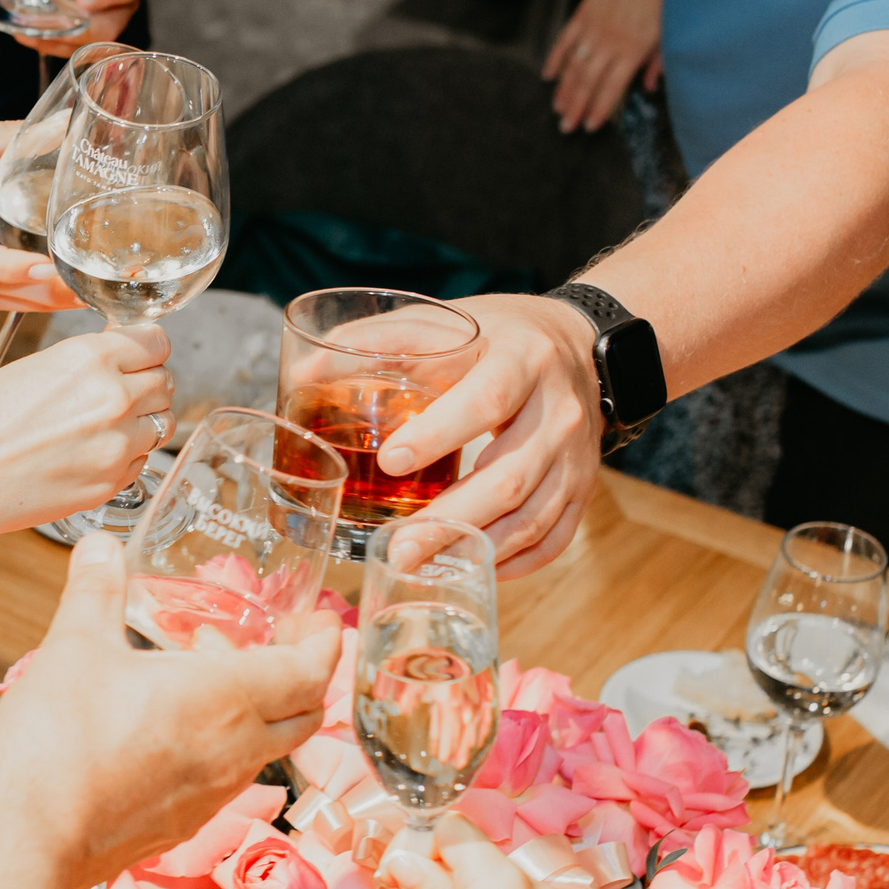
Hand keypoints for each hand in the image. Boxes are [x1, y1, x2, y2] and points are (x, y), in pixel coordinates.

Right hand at [0, 327, 175, 530]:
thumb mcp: (36, 367)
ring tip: (102, 428)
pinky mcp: (111, 484)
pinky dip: (125, 457)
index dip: (146, 350)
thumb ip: (88, 361)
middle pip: (165, 383)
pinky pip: (141, 461)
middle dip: (146, 386)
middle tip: (119, 394)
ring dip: (142, 423)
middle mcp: (113, 398)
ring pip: (161, 424)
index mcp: (91, 359)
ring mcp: (117, 445)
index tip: (139, 357)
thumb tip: (121, 357)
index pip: (156, 342)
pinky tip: (88, 455)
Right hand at [0, 534, 340, 888]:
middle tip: (282, 644)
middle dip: (306, 676)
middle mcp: (234, 752)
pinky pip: (226, 779)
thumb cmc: (57, 742)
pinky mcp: (182, 824)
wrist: (28, 837)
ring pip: (266, 749)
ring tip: (213, 675)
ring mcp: (212, 795)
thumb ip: (96, 589)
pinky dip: (224, 745)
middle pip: (305, 716)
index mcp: (226, 699)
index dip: (326, 644)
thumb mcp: (74, 645)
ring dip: (260, 710)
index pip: (311, 672)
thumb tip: (101, 547)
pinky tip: (174, 727)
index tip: (323, 623)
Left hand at [14, 0, 147, 56]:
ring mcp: (110, 19)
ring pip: (91, 43)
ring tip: (25, 34)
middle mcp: (124, 0)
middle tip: (42, 26)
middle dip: (76, 32)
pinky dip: (53, 46)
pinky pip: (78, 47)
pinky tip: (25, 37)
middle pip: (108, 25)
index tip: (83, 0)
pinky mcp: (94, 31)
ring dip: (58, 43)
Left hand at [373, 294, 600, 576]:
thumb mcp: (447, 321)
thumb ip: (380, 341)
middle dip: (452, 520)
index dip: (439, 433)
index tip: (390, 463)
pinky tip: (469, 567)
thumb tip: (304, 372)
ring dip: (476, 549)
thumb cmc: (499, 336)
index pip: (486, 400)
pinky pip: (554, 537)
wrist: (582, 344)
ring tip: (420, 567)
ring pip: (533, 517)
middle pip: (510, 477)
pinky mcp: (583, 487)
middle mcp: (559, 411)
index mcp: (524, 359)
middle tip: (398, 548)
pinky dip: (514, 561)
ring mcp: (577, 456)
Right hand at [544, 0, 665, 133]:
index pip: (611, 89)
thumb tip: (649, 87)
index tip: (590, 126)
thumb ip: (657, 62)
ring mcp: (592, 30)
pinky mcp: (582, 16)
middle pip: (586, 83)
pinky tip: (548, 75)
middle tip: (566, 126)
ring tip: (557, 108)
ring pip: (572, 67)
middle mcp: (608, 43)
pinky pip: (563, 42)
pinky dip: (554, 60)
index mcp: (632, 50)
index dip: (599, 110)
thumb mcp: (667, 32)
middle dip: (575, 107)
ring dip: (563, 90)